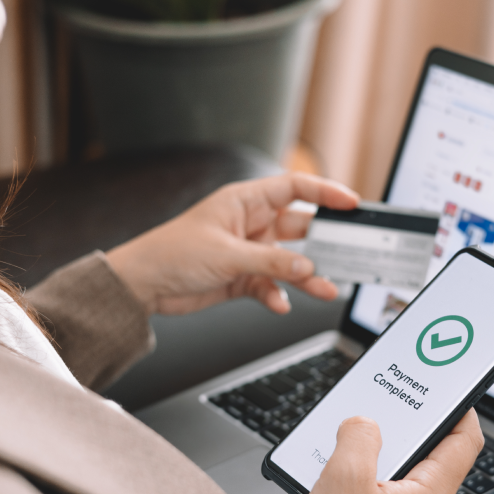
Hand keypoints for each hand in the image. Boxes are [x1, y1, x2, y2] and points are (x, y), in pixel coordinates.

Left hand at [106, 173, 358, 315]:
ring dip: (306, 276)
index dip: (325, 193)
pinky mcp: (242, 278)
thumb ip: (271, 261)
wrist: (143, 285)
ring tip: (323, 289)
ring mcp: (248, 252)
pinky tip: (279, 304)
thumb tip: (306, 267)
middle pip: (299, 228)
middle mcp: (250, 224)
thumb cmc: (171, 252)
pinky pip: (271, 285)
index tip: (351, 203)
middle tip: (346, 254)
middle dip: (323, 243)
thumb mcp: (227, 255)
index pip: (294, 189)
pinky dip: (277, 295)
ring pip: (289, 262)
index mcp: (245, 202)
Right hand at [274, 412, 484, 493]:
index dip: (458, 408)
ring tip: (320, 473)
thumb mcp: (344, 476)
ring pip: (381, 483)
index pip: (465, 440)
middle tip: (366, 420)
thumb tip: (363, 423)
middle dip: (384, 438)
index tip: (444, 390)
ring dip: (347, 473)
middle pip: (418, 457)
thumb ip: (358, 435)